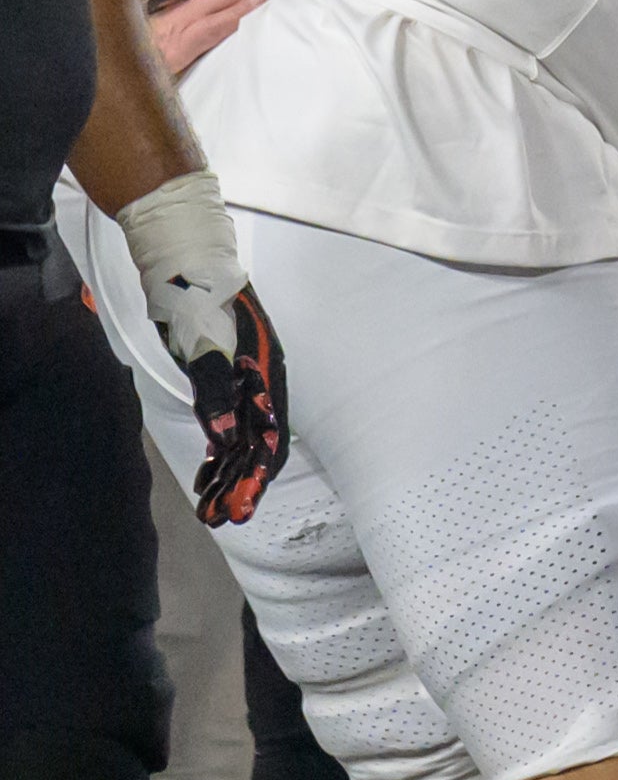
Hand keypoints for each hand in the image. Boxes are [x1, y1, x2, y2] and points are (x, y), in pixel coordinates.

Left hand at [117, 171, 286, 521]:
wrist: (186, 259)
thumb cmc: (197, 297)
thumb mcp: (204, 343)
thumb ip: (215, 391)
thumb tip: (222, 437)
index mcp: (268, 374)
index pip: (269, 438)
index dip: (255, 477)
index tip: (241, 508)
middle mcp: (262, 382)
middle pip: (257, 445)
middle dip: (240, 484)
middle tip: (222, 520)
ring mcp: (244, 381)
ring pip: (240, 439)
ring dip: (226, 474)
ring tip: (210, 509)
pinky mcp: (224, 378)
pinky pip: (225, 425)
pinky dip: (216, 453)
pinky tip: (206, 473)